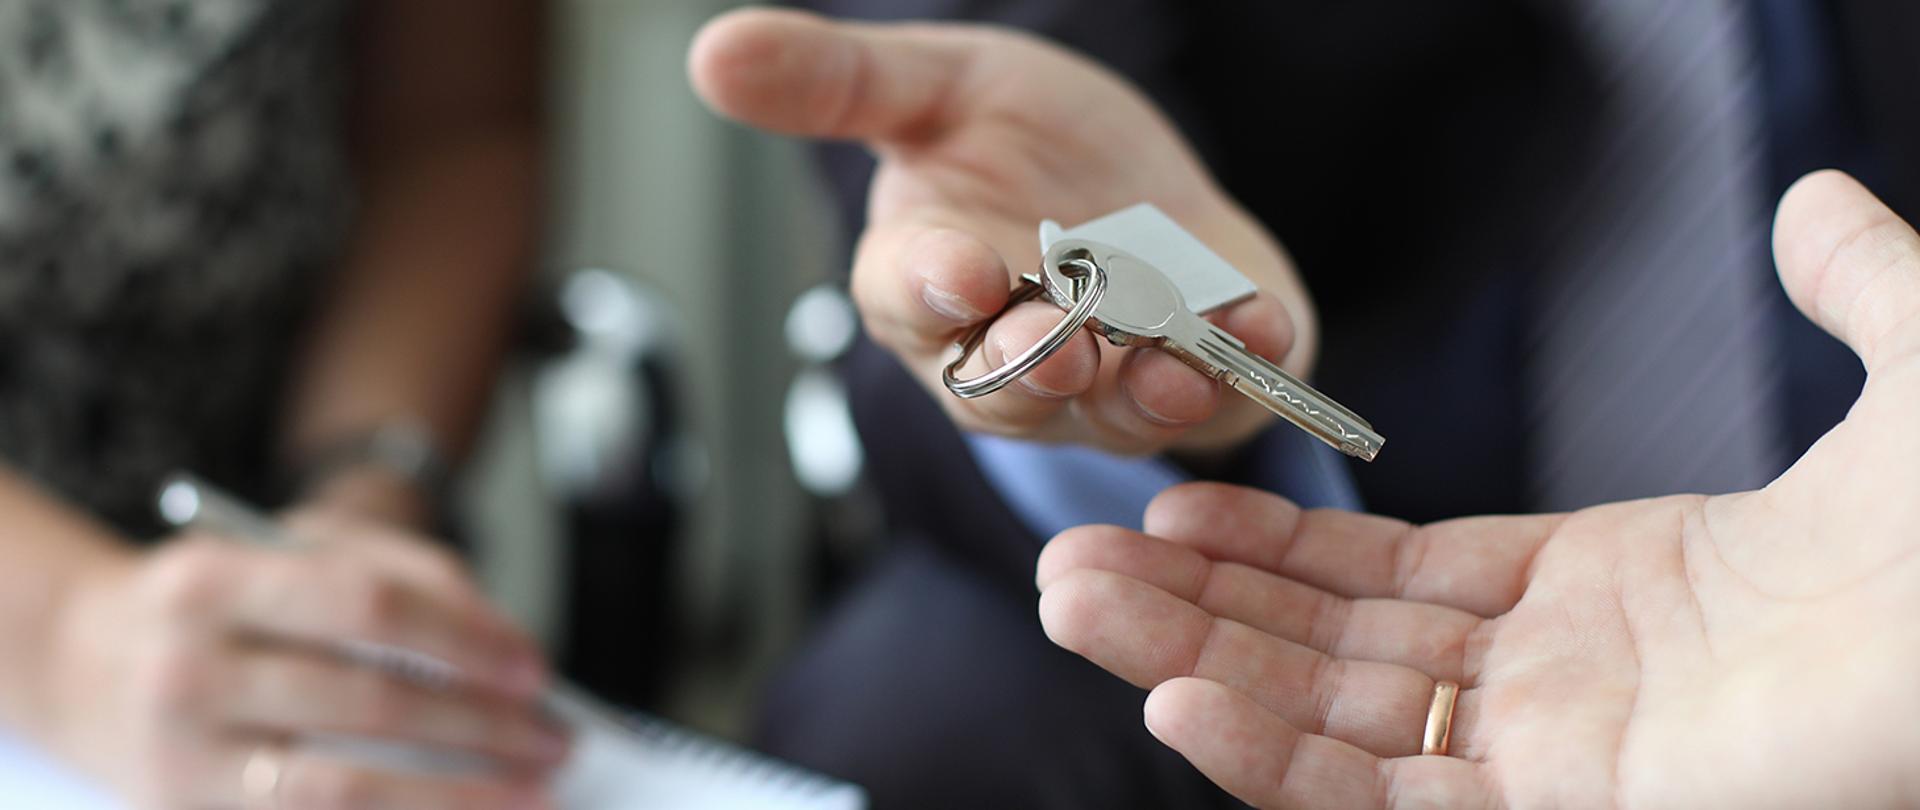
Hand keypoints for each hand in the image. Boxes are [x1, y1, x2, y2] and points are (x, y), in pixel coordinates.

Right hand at [43, 513, 565, 809]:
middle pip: (369, 704)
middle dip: (482, 728)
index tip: (536, 672)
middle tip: (554, 739)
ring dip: (456, 798)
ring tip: (529, 794)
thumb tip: (506, 647)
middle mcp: (187, 671)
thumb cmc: (219, 600)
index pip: (369, 608)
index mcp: (214, 582)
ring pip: (343, 791)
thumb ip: (405, 574)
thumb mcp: (293, 549)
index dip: (466, 641)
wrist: (81, 663)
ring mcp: (181, 758)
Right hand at [689, 9, 1312, 454]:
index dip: (932, 288)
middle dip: (1038, 364)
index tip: (960, 272)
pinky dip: (1247, 367)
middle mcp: (1008, 358)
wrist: (1141, 194)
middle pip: (1008, 380)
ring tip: (1170, 369)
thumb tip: (709, 50)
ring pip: (1113, 411)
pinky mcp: (1202, 388)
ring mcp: (1108, 387)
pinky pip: (1223, 396)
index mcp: (927, 283)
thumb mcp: (936, 84)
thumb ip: (838, 82)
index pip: (909, 298)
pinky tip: (1266, 327)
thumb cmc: (1023, 144)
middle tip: (1064, 342)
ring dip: (1143, 393)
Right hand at [1035, 171, 1919, 807]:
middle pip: (1333, 651)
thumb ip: (1858, 287)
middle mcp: (1566, 689)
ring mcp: (1561, 767)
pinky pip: (1388, 801)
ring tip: (1074, 608)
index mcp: (1614, 596)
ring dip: (1195, 669)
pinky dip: (1277, 763)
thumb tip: (1815, 203)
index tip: (1170, 509)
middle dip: (1195, 611)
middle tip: (1066, 566)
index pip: (1398, 578)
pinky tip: (1177, 708)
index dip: (1278, 550)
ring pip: (1334, 720)